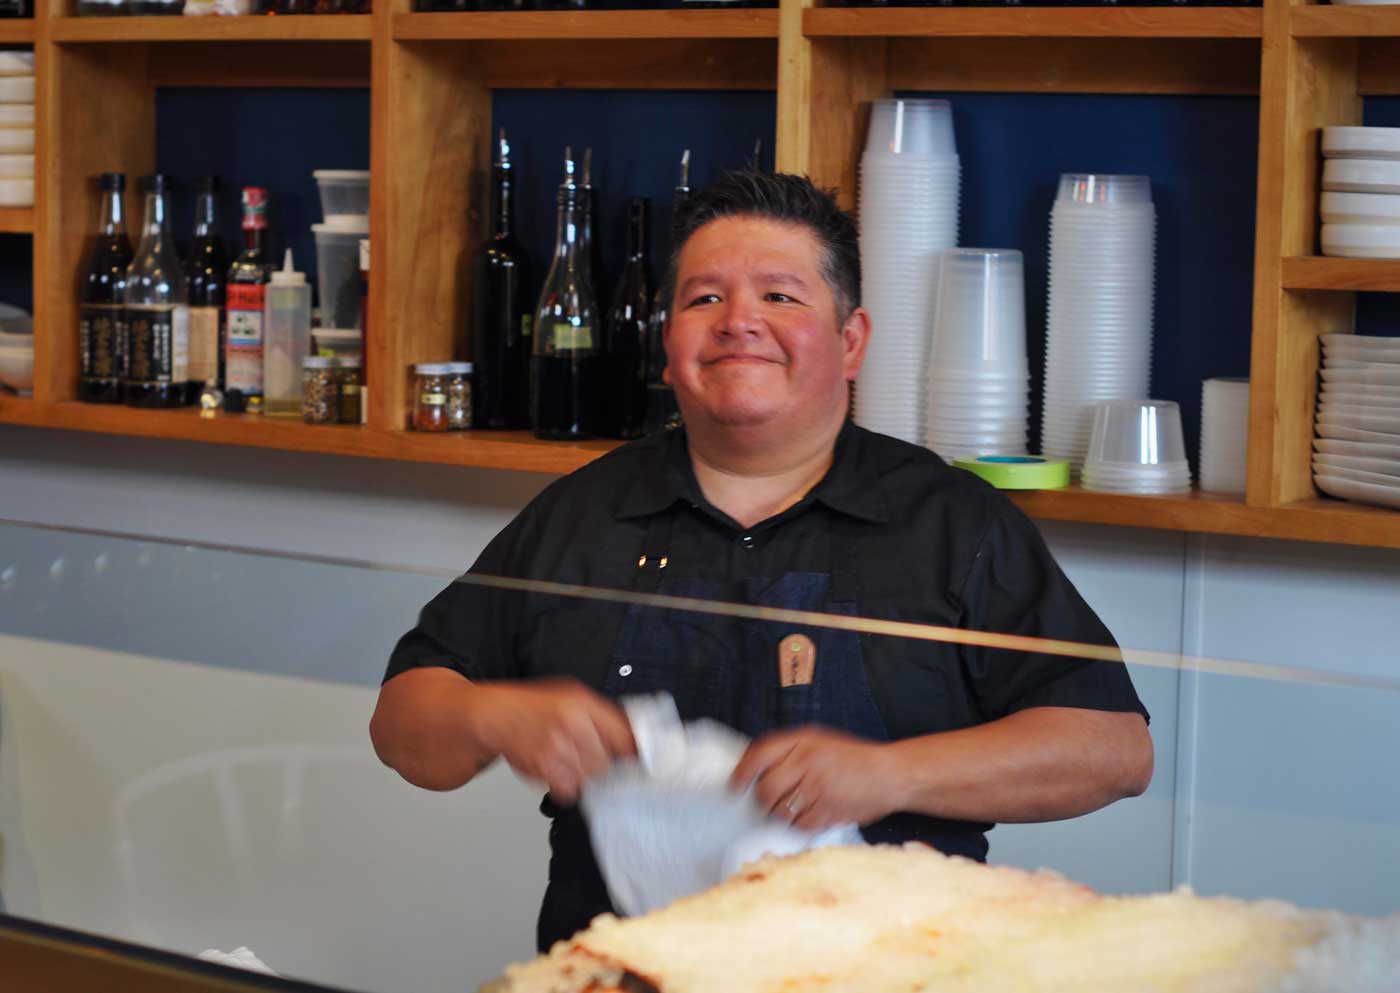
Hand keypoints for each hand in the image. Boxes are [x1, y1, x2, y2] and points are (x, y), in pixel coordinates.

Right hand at [478, 679, 635, 804]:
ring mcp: (556, 750)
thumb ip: (603, 714)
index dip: (635, 752)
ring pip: (589, 778)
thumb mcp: (574, 695)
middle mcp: (572, 727)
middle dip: (603, 763)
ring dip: (584, 774)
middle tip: (592, 756)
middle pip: (607, 763)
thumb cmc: (535, 705)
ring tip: (570, 758)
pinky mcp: (543, 770)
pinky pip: (568, 789)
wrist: (498, 716)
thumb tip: (634, 734)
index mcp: (583, 705)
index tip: (641, 761)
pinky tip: (558, 768)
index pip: (624, 737)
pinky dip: (566, 784)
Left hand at [730, 727, 902, 831]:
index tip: (735, 785)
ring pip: (779, 811)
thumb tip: (755, 768)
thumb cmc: (853, 758)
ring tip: (790, 809)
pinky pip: (799, 825)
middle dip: (762, 800)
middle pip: (765, 789)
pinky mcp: (828, 812)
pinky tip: (808, 816)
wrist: (890, 774)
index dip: (742, 772)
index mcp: (803, 740)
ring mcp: (818, 788)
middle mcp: (807, 762)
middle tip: (767, 802)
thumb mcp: (820, 741)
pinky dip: (799, 825)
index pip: (759, 754)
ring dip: (779, 814)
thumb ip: (791, 751)